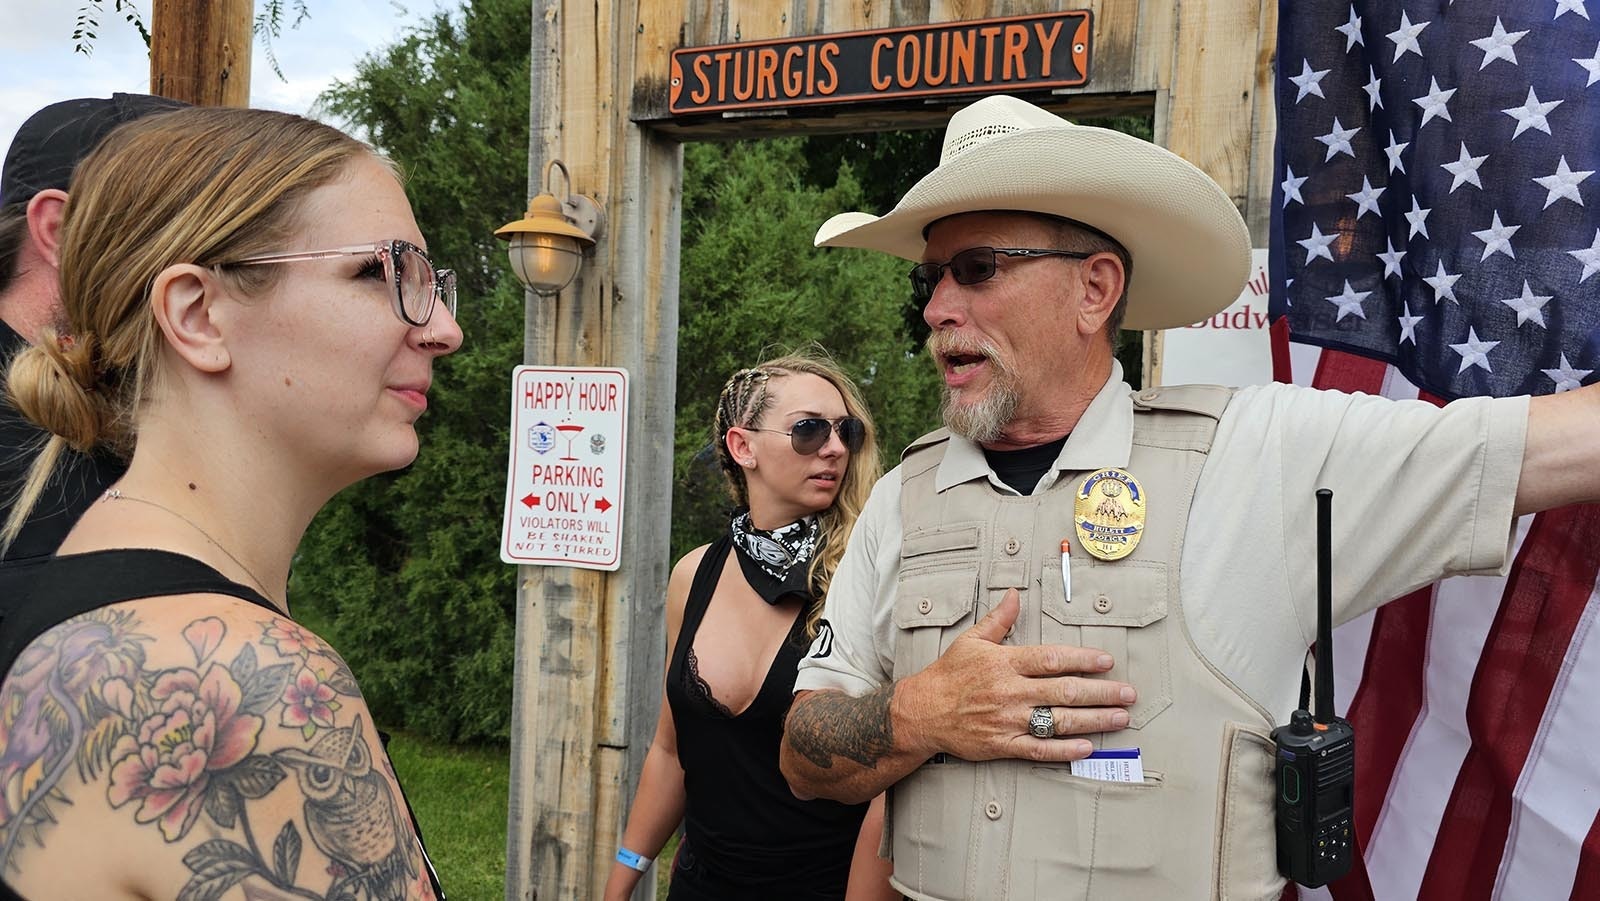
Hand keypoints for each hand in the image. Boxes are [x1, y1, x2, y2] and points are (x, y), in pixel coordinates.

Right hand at [896, 588, 1133, 762]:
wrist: (922, 712)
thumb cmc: (948, 674)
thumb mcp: (972, 640)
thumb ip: (1000, 618)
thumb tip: (1016, 593)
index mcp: (1005, 663)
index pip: (1052, 659)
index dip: (1082, 659)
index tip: (1107, 662)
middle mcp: (1010, 691)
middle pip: (1064, 691)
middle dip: (1101, 692)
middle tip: (1129, 694)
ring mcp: (1007, 720)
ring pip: (1058, 720)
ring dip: (1093, 720)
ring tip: (1119, 718)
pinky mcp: (1002, 744)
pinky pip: (1038, 749)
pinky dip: (1064, 750)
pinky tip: (1086, 747)